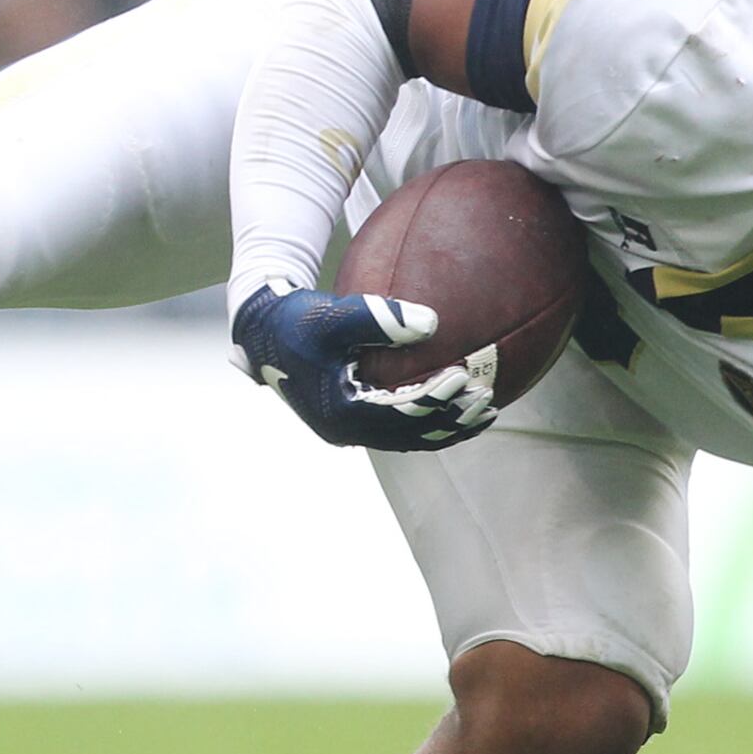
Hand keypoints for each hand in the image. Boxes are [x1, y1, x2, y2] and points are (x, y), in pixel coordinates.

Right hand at [228, 277, 495, 451]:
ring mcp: (350, 430)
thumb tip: (433, 323)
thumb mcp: (335, 316)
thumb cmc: (298, 319)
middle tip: (487, 402)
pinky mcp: (355, 419)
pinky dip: (430, 419)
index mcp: (341, 412)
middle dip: (452, 422)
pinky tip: (456, 403)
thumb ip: (381, 318)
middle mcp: (346, 431)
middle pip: (411, 436)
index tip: (462, 376)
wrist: (265, 332)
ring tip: (485, 411)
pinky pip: (400, 428)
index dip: (435, 400)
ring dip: (447, 427)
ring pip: (408, 438)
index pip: (399, 415)